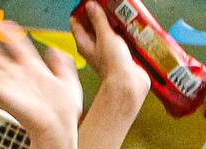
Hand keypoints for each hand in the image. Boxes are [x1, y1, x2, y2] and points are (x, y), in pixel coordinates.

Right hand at [0, 23, 82, 144]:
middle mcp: (17, 75)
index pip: (17, 45)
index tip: (1, 23)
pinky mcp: (1, 95)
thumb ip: (63, 65)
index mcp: (32, 69)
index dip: (9, 33)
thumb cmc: (65, 112)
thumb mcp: (70, 82)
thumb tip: (56, 49)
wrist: (59, 128)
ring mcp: (7, 84)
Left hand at [70, 4, 153, 119]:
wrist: (130, 84)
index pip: (76, 22)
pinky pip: (120, 39)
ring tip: (118, 12)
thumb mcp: (105, 36)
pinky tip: (128, 26)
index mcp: (84, 44)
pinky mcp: (120, 55)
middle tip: (105, 5)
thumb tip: (91, 6)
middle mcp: (94, 48)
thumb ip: (98, 20)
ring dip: (112, 23)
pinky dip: (123, 32)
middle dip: (98, 14)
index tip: (89, 2)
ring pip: (107, 32)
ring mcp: (107, 51)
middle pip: (92, 26)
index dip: (81, 10)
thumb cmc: (113, 66)